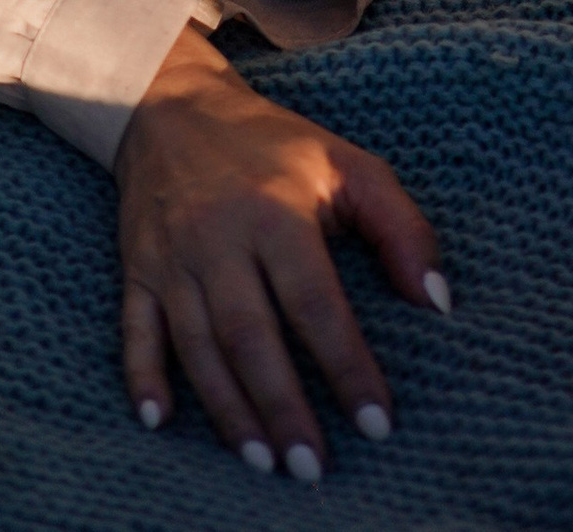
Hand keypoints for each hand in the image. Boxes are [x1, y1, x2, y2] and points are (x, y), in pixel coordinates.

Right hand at [117, 20, 446, 475]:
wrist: (172, 104)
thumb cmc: (275, 144)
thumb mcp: (348, 164)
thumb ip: (399, 227)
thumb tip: (436, 302)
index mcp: (276, 209)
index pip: (315, 301)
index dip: (347, 365)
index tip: (378, 422)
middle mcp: (220, 236)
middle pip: (251, 335)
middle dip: (283, 407)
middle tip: (313, 468)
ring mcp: (172, 256)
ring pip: (197, 345)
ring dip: (228, 409)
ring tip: (262, 461)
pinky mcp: (137, 268)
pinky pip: (135, 329)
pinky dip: (143, 377)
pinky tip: (161, 422)